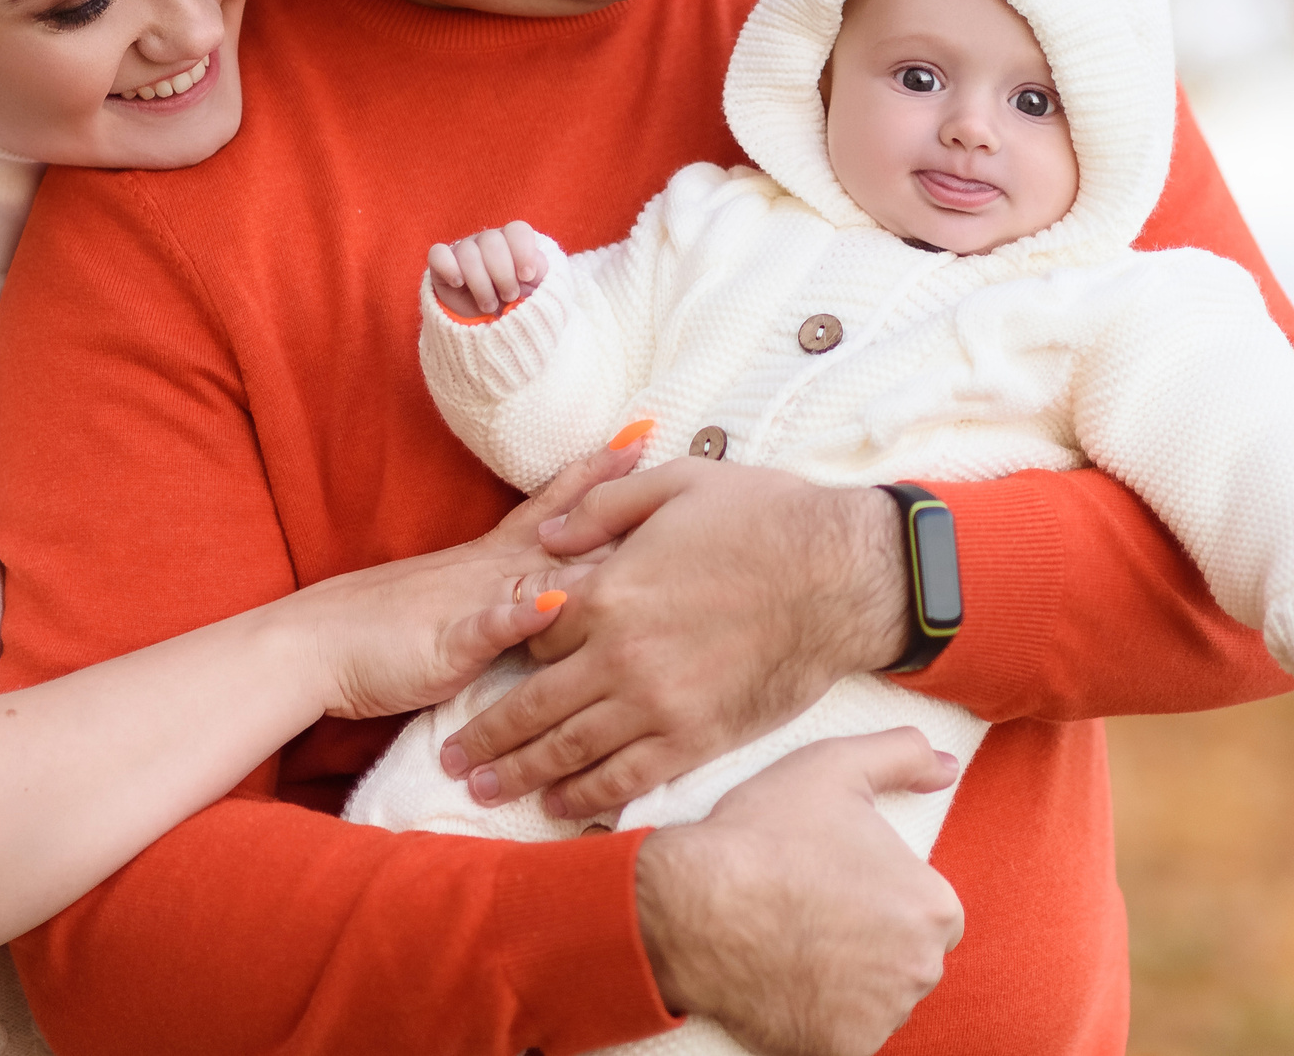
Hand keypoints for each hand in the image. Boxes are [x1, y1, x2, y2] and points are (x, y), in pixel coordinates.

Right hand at [288, 440, 645, 718]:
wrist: (313, 644)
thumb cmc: (382, 629)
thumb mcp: (455, 601)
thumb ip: (506, 593)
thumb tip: (556, 585)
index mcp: (491, 560)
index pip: (556, 506)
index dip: (600, 475)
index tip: (644, 437)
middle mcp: (489, 570)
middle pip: (567, 530)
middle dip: (620, 503)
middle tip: (671, 466)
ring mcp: (472, 601)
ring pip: (541, 571)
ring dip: (590, 554)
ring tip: (641, 537)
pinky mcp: (449, 642)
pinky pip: (490, 626)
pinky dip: (523, 615)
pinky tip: (556, 605)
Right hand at [427, 221, 546, 316]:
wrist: (492, 332)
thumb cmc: (517, 308)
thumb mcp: (537, 295)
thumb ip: (541, 277)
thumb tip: (534, 268)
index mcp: (513, 243)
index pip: (517, 230)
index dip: (523, 252)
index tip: (527, 277)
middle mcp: (487, 242)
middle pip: (491, 240)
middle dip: (503, 273)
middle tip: (509, 296)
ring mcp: (462, 252)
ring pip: (467, 252)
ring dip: (480, 282)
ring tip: (489, 306)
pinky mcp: (441, 266)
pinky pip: (438, 254)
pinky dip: (449, 268)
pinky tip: (459, 284)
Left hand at [438, 459, 907, 817]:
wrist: (842, 574)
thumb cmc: (765, 518)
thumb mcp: (675, 485)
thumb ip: (600, 507)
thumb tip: (545, 538)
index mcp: (609, 593)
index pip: (534, 631)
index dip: (509, 645)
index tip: (489, 662)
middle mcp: (621, 657)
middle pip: (533, 706)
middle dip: (486, 735)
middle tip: (452, 758)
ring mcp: (658, 704)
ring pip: (569, 750)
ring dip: (521, 775)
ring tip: (484, 791)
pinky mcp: (697, 737)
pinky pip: (627, 778)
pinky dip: (587, 797)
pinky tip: (560, 807)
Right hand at [636, 730, 964, 1055]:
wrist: (691, 904)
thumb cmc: (764, 834)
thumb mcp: (834, 767)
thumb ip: (902, 754)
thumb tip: (949, 765)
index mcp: (933, 906)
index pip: (931, 909)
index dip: (886, 894)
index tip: (842, 883)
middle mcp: (920, 968)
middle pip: (908, 957)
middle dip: (873, 940)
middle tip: (815, 911)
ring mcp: (881, 1016)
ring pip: (878, 998)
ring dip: (851, 981)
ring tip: (797, 944)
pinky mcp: (840, 1049)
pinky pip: (844, 1034)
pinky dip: (823, 1017)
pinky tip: (788, 980)